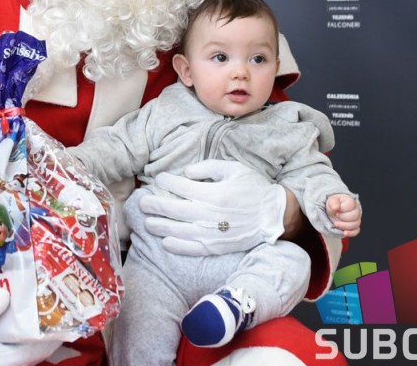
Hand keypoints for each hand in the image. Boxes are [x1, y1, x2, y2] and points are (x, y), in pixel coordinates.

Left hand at [138, 160, 286, 255]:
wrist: (274, 215)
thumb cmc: (253, 188)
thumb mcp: (234, 168)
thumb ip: (207, 167)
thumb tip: (185, 173)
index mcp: (214, 194)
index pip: (181, 188)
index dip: (166, 182)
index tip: (159, 179)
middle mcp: (210, 215)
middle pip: (174, 210)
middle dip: (155, 205)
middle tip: (142, 202)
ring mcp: (213, 234)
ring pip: (179, 231)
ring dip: (160, 226)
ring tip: (147, 222)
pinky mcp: (217, 247)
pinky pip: (193, 249)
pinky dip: (177, 246)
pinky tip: (165, 243)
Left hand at [327, 193, 361, 237]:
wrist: (333, 211)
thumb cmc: (334, 204)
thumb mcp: (331, 201)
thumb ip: (333, 203)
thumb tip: (335, 207)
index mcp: (351, 202)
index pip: (351, 205)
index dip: (342, 208)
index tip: (336, 210)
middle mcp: (356, 210)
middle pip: (354, 216)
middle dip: (343, 217)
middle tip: (336, 215)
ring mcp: (356, 219)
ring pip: (355, 224)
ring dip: (344, 225)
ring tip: (336, 224)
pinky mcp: (354, 227)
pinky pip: (356, 231)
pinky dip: (350, 233)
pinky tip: (344, 233)